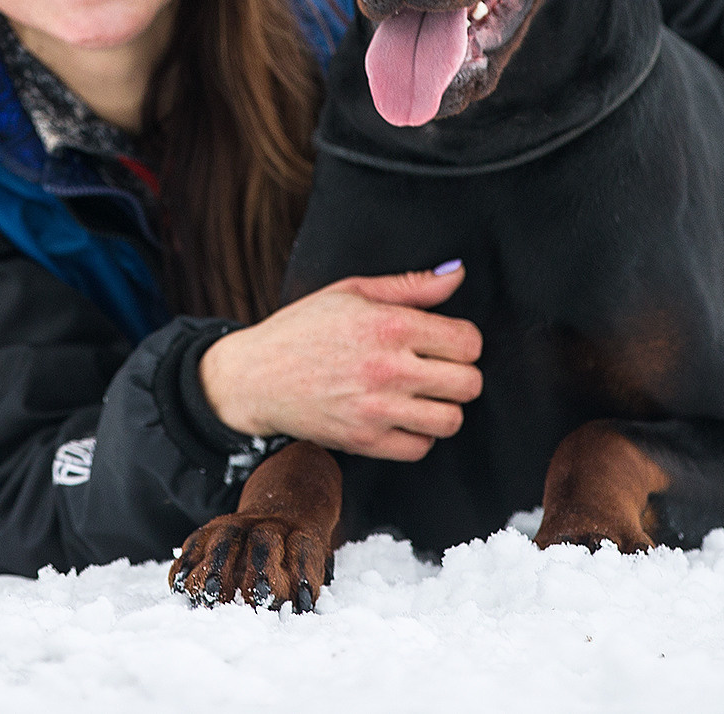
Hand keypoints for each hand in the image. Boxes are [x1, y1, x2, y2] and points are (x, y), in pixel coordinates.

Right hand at [199, 264, 482, 461]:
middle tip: (438, 368)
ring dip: (444, 407)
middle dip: (460, 374)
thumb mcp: (352, 292)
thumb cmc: (302, 328)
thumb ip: (410, 285)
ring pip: (451, 420)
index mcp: (389, 325)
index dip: (464, 341)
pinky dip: (419, 435)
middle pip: (468, 383)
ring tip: (423, 394)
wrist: (255, 376)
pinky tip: (402, 415)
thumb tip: (457, 275)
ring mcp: (377, 410)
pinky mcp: (364, 441)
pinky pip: (420, 448)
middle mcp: (388, 369)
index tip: (446, 341)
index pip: (468, 342)